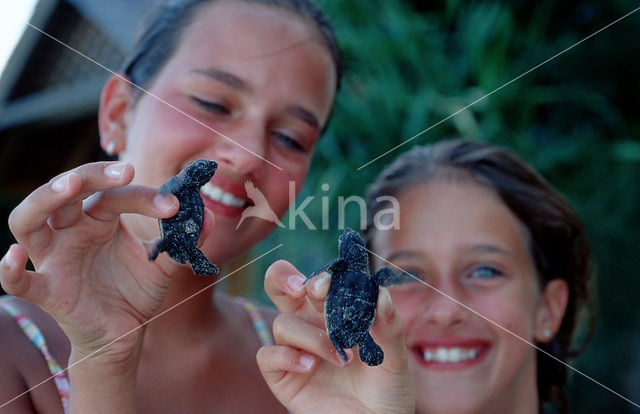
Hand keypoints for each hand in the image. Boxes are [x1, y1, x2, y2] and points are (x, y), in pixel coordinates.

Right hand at [0, 161, 212, 362]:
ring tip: (68, 186)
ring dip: (44, 200)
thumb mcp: (164, 265)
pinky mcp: (48, 291)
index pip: (114, 196)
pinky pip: (19, 281)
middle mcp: (71, 231)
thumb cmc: (136, 291)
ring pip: (28, 221)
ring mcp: (54, 259)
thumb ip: (184, 243)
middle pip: (65, 192)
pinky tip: (15, 255)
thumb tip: (207, 216)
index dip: (144, 197)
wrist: (124, 333)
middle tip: (122, 171)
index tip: (175, 204)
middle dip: (90, 176)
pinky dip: (10, 269)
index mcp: (98, 219)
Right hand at [257, 260, 414, 413]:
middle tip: (302, 287)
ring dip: (313, 337)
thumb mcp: (395, 356)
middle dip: (283, 277)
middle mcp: (311, 325)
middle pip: (280, 286)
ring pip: (283, 324)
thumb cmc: (387, 389)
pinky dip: (286, 356)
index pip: (317, 280)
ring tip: (342, 359)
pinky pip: (267, 355)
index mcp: (335, 312)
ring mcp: (295, 350)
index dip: (317, 274)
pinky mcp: (283, 377)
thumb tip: (381, 292)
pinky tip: (311, 367)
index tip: (329, 281)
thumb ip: (389, 325)